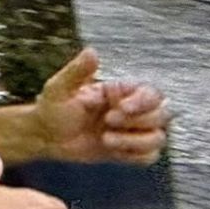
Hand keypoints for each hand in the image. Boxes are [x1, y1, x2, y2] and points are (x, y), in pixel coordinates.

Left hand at [34, 48, 167, 165]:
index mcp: (120, 92)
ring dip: (135, 141)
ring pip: (158, 137)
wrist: (47, 137)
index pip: (152, 93)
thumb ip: (76, 71)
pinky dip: (135, 156)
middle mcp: (132, 110)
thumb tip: (92, 51)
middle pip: (162, 114)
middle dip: (137, 121)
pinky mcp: (129, 150)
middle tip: (107, 121)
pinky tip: (112, 151)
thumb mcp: (59, 88)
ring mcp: (132, 131)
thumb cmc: (52, 108)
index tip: (121, 108)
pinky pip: (150, 156)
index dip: (143, 102)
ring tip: (105, 139)